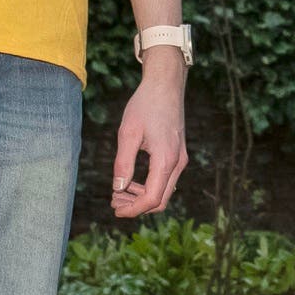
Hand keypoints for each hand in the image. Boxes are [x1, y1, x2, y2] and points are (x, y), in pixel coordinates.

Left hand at [108, 59, 188, 217]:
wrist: (166, 85)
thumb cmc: (145, 105)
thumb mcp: (128, 133)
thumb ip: (123, 163)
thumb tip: (118, 188)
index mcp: (165, 160)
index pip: (151, 198)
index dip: (132, 209)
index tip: (115, 209)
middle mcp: (177, 163)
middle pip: (160, 201)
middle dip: (136, 206)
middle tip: (114, 201)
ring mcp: (180, 159)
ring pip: (164, 193)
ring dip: (142, 198)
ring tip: (119, 191)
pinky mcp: (178, 155)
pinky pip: (166, 181)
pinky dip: (149, 187)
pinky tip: (132, 181)